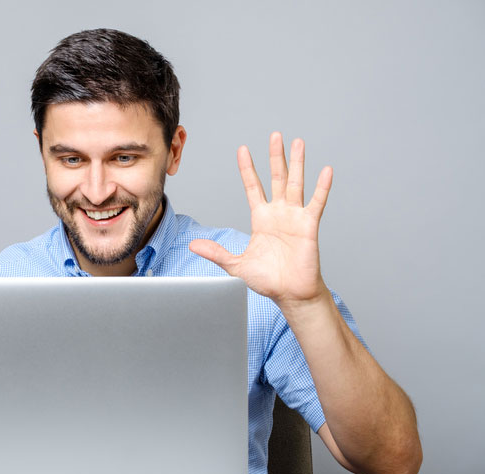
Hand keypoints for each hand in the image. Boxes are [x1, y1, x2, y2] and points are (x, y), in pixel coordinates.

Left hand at [189, 132, 332, 311]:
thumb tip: (193, 245)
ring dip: (297, 163)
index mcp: (261, 218)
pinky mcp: (309, 225)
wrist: (290, 294)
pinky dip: (322, 187)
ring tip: (298, 142)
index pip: (253, 187)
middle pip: (277, 178)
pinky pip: (316, 202)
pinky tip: (325, 170)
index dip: (247, 169)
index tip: (243, 150)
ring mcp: (295, 217)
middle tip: (275, 135)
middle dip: (275, 156)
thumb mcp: (236, 265)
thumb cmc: (267, 280)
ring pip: (296, 183)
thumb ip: (217, 253)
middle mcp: (278, 213)